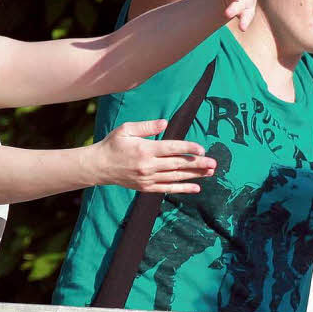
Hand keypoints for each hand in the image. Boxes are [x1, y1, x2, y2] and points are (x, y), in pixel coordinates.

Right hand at [92, 119, 215, 192]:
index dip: (188, 149)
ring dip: (194, 175)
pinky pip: (168, 189)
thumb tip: (166, 123)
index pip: (171, 148)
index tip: (202, 149)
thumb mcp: (126, 129)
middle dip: (197, 164)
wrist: (99, 166)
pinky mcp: (146, 187)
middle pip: (177, 164)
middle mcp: (148, 166)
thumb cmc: (113, 144)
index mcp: (145, 149)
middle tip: (214, 163)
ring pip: (176, 177)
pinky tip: (196, 188)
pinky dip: (183, 189)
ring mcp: (148, 178)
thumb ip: (147, 126)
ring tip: (210, 173)